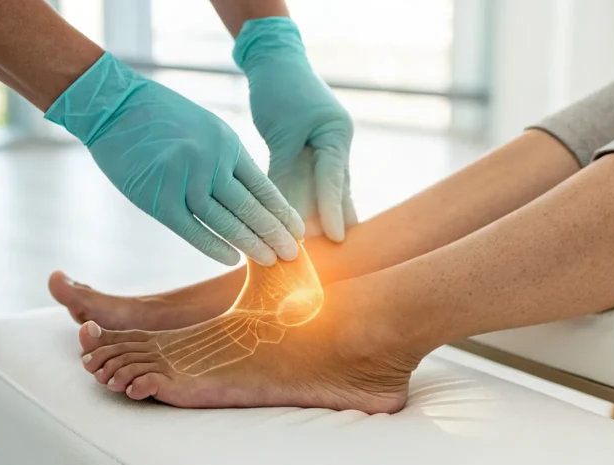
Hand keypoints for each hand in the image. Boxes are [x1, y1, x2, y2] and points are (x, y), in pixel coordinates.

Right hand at [45, 53, 303, 265]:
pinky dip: (213, 246)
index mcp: (226, 145)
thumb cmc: (160, 116)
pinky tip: (232, 260)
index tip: (298, 231)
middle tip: (292, 255)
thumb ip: (226, 160)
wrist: (113, 106)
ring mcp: (184, 181)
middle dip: (273, 233)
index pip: (262, 186)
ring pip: (225, 221)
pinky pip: (192, 229)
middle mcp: (210, 163)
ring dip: (250, 244)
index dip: (281, 212)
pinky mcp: (157, 198)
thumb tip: (249, 196)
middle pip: (249, 207)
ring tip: (270, 261)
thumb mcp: (205, 128)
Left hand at [234, 17, 356, 241]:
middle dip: (335, 221)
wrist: (275, 61)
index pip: (335, 179)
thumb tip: (283, 213)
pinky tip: (300, 227)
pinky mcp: (311, 153)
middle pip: (338, 191)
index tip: (337, 238)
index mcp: (337, 135)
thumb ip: (284, 171)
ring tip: (320, 250)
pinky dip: (304, 204)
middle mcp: (337, 145)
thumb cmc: (279, 89)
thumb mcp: (281, 131)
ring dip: (321, 217)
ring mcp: (326, 150)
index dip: (334, 210)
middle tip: (335, 255)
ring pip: (325, 191)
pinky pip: (310, 185)